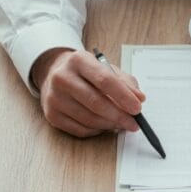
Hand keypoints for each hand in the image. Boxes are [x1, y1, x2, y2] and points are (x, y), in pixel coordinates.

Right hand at [31, 48, 145, 137]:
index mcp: (78, 60)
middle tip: (133, 123)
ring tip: (121, 123)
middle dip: (119, 116)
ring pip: (89, 119)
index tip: (137, 108)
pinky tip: (104, 125)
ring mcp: (54, 98)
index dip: (123, 96)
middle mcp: (62, 77)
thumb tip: (139, 99)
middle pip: (96, 102)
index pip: (104, 80)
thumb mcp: (106, 69)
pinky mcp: (52, 115)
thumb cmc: (86, 73)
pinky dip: (97, 130)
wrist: (54, 74)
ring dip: (110, 125)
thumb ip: (125, 82)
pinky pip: (81, 130)